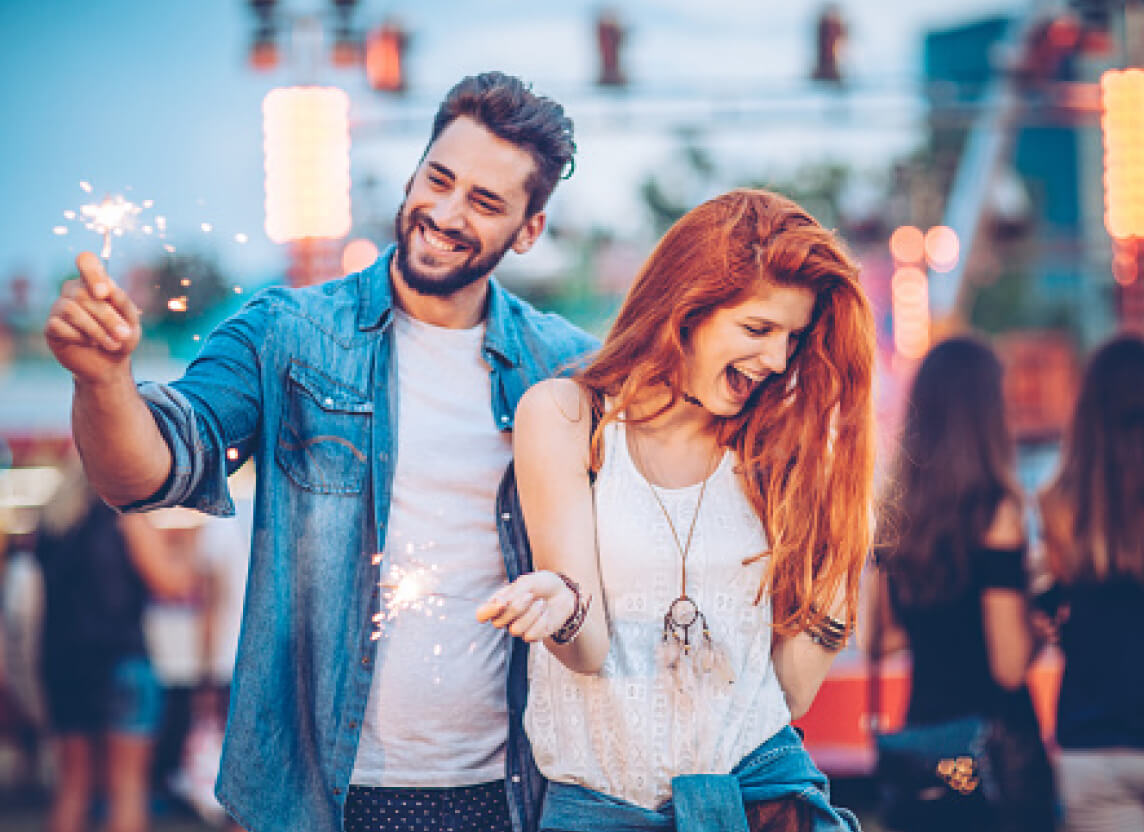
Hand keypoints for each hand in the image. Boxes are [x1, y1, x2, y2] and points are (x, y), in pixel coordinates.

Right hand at [44, 252, 140, 384]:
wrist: (109, 365)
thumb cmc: (121, 338)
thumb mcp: (132, 324)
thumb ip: (125, 306)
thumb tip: (110, 291)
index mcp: (95, 282)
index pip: (86, 261)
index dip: (91, 272)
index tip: (103, 293)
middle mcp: (74, 290)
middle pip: (84, 294)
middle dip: (107, 317)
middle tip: (123, 335)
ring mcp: (59, 307)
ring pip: (71, 309)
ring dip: (95, 329)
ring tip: (112, 344)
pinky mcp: (51, 326)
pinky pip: (59, 325)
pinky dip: (79, 337)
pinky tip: (89, 343)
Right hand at [476, 570, 575, 642]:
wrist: (563, 591)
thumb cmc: (541, 585)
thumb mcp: (526, 583)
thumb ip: (511, 593)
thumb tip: (498, 604)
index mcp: (499, 602)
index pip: (481, 614)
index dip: (487, 612)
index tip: (501, 604)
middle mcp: (506, 617)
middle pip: (498, 623)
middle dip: (516, 608)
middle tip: (530, 595)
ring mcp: (518, 627)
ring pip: (515, 630)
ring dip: (531, 614)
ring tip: (541, 603)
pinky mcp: (532, 636)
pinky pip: (530, 636)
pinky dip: (541, 622)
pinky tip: (546, 613)